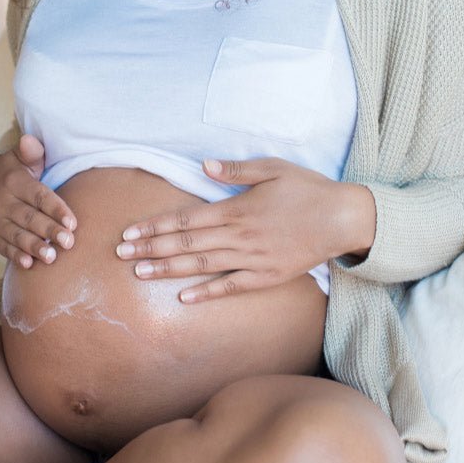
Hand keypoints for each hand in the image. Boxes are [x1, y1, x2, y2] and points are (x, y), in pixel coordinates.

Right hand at [0, 134, 77, 268]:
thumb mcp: (19, 158)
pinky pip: (3, 247)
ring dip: (34, 247)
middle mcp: (3, 202)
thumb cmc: (11, 172)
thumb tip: (31, 140)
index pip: (38, 196)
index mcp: (14, 182)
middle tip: (69, 242)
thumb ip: (30, 152)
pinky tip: (28, 264)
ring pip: (17, 235)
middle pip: (29, 218)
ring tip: (52, 257)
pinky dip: (15, 256)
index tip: (72, 222)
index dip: (56, 209)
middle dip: (49, 231)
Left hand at [115, 157, 375, 302]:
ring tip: (140, 273)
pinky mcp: (267, 276)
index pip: (186, 220)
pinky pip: (232, 286)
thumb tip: (205, 164)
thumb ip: (237, 170)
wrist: (344, 219)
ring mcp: (253, 259)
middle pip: (186, 245)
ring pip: (202, 266)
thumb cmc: (308, 189)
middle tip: (120, 255)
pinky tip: (184, 298)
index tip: (129, 233)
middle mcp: (240, 236)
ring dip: (169, 270)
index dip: (154, 226)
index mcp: (237, 209)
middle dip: (150, 249)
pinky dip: (207, 292)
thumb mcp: (273, 168)